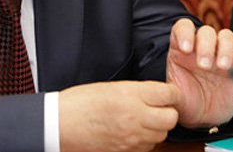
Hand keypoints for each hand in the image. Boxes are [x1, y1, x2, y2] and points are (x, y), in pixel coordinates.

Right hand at [59, 80, 179, 151]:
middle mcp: (135, 117)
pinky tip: (133, 130)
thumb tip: (154, 95)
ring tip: (142, 119)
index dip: (170, 93)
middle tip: (157, 106)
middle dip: (167, 111)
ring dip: (157, 126)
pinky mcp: (128, 151)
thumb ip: (135, 91)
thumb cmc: (79, 103)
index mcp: (129, 95)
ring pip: (162, 134)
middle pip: (171, 117)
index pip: (169, 94)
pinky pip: (149, 146)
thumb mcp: (109, 87)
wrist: (61, 125)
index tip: (166, 92)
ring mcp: (132, 137)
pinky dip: (146, 139)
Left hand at [166, 18, 232, 127]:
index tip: (185, 49)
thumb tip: (168, 92)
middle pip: (205, 32)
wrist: (203, 116)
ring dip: (225, 49)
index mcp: (181, 48)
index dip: (184, 33)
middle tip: (204, 66)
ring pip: (226, 36)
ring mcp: (221, 52)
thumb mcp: (173, 95)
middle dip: (205, 46)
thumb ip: (170, 91)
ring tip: (222, 68)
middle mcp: (201, 46)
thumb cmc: (185, 101)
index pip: (182, 28)